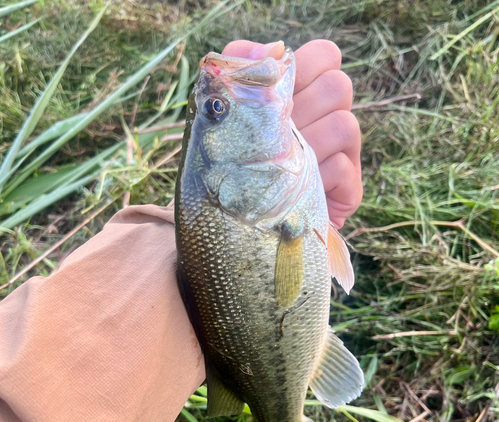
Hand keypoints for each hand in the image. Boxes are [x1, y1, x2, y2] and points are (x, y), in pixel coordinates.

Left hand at [222, 40, 361, 228]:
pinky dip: (314, 178)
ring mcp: (343, 153)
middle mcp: (329, 118)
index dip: (306, 64)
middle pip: (338, 86)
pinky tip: (295, 189)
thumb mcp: (228, 110)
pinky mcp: (348, 187)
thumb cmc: (233, 160)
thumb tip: (272, 49)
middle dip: (304, 107)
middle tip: (276, 132)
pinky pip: (341, 168)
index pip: (326, 55)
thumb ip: (241, 67)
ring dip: (306, 145)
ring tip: (280, 165)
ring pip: (344, 125)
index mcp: (304, 95)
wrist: (237, 217)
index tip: (280, 88)